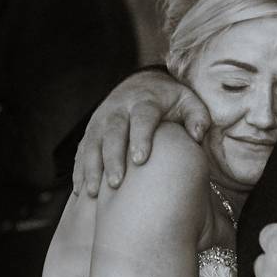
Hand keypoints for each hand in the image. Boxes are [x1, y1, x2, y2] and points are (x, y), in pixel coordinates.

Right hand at [72, 69, 209, 196]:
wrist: (143, 83)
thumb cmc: (172, 101)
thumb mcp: (189, 102)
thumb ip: (197, 117)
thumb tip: (197, 136)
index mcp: (145, 101)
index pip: (142, 118)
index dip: (140, 138)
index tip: (140, 161)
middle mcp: (119, 108)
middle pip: (112, 132)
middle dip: (112, 158)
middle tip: (115, 184)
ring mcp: (101, 119)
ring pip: (92, 142)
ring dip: (91, 167)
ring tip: (92, 192)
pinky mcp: (91, 130)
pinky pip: (82, 150)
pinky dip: (79, 169)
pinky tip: (80, 191)